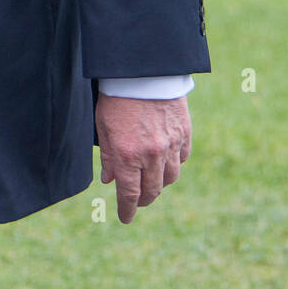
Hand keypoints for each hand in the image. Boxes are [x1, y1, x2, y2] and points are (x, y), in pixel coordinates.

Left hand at [95, 93, 191, 223]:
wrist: (143, 70)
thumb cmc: (117, 96)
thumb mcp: (103, 125)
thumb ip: (108, 156)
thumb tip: (109, 180)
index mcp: (127, 155)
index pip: (130, 194)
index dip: (127, 210)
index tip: (125, 217)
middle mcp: (151, 155)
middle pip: (152, 191)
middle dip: (143, 200)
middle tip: (137, 201)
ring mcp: (170, 145)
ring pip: (169, 178)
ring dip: (160, 184)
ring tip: (151, 182)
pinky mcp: (184, 133)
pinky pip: (182, 158)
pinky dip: (174, 164)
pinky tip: (166, 162)